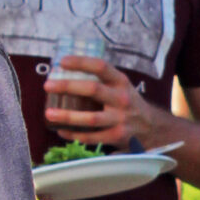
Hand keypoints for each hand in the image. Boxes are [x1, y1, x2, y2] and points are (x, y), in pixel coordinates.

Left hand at [44, 54, 166, 149]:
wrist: (151, 127)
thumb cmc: (127, 103)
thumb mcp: (121, 86)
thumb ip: (101, 80)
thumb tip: (65, 72)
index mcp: (121, 82)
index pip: (101, 66)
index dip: (80, 62)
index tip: (61, 62)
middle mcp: (122, 99)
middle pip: (93, 89)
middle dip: (68, 86)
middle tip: (48, 85)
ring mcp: (120, 119)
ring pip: (91, 118)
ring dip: (67, 116)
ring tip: (49, 114)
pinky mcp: (117, 136)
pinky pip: (91, 137)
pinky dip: (74, 134)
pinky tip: (62, 130)